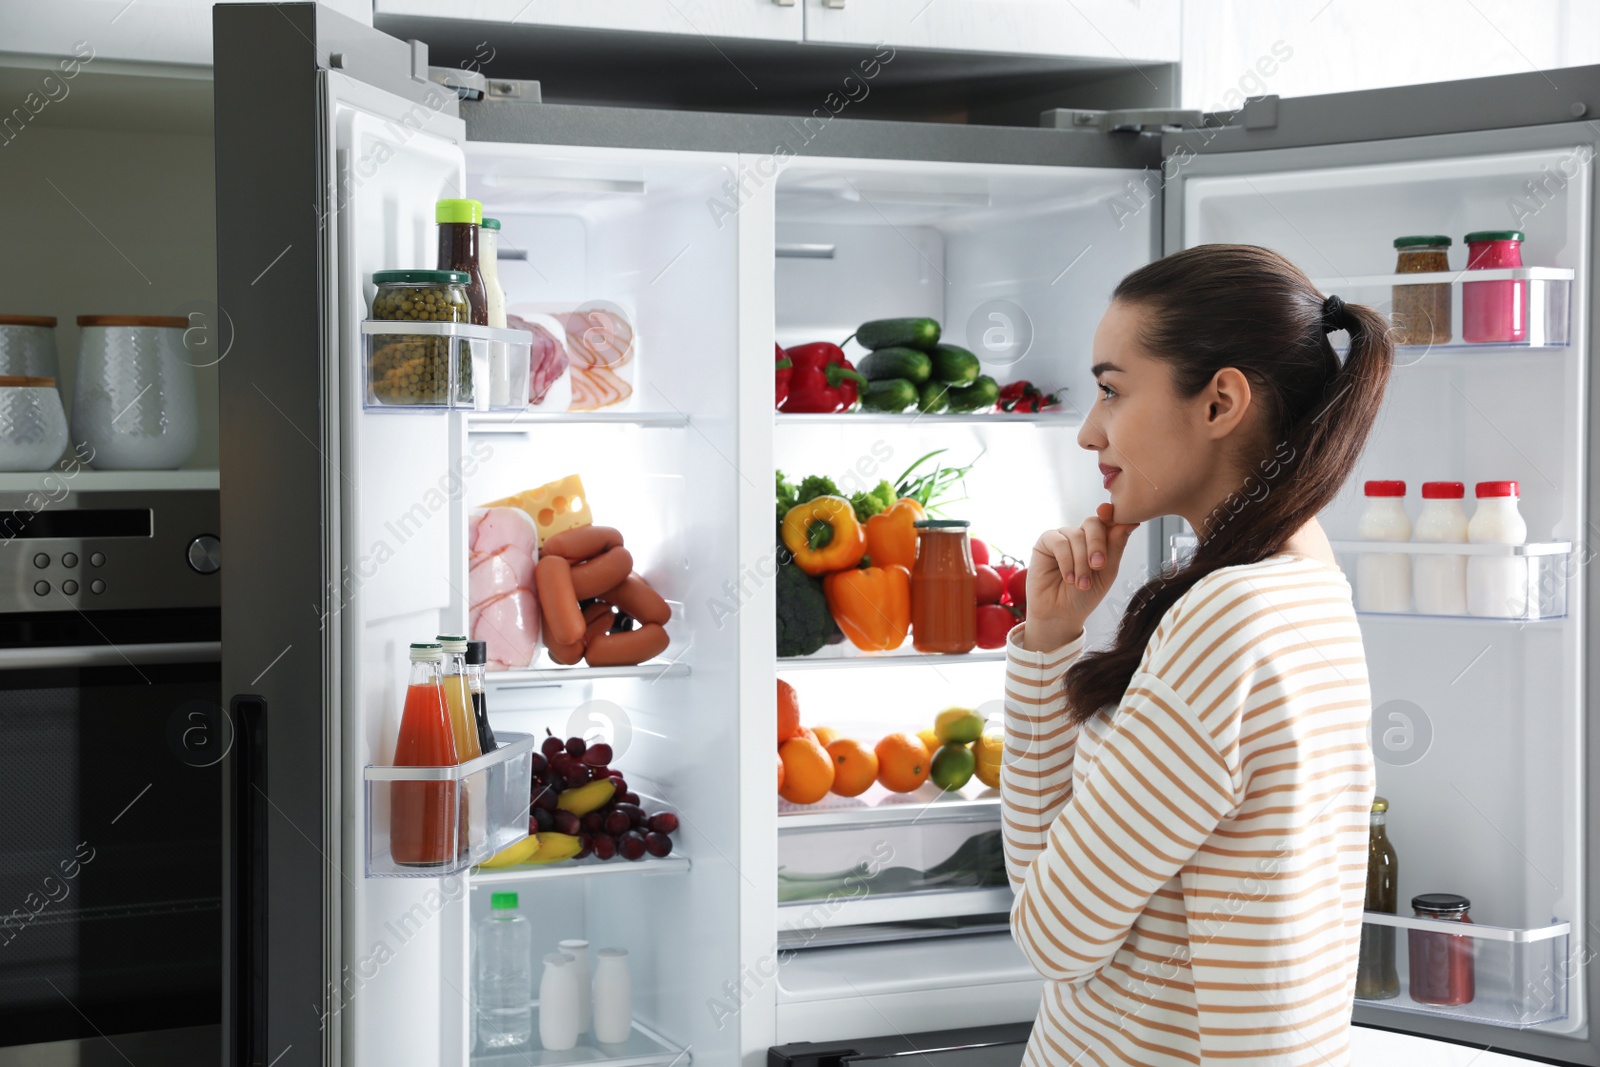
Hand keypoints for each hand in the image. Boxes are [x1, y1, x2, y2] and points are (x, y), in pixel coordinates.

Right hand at [1022, 503, 1139, 651]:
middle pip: (1092, 523)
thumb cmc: (1085, 596)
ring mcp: (1062, 537)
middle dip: (1097, 544)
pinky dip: (1066, 561)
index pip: (1108, 522)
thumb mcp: (1107, 572)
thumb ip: (1116, 546)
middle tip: (1099, 566)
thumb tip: (1131, 522)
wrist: (1061, 614)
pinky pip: (1058, 542)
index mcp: (1098, 540)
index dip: (1115, 519)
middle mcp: (1080, 535)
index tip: (1129, 523)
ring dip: (1081, 562)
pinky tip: (1069, 578)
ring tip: (1081, 583)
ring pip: (1076, 536)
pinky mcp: (1044, 543)